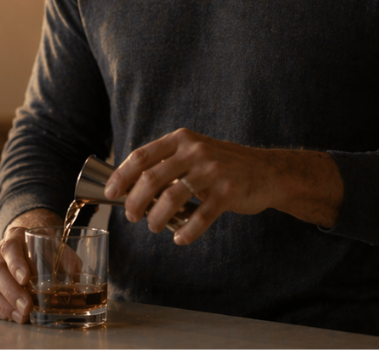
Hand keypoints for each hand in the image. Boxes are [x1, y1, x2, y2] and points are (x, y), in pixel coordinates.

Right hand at [0, 208, 58, 322]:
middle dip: (11, 292)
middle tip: (26, 307)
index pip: (10, 248)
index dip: (16, 264)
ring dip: (3, 305)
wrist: (31, 247)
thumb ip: (67, 263)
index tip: (26, 279)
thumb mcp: (60, 250)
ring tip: (20, 317)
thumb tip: (75, 285)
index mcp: (15, 237)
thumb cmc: (48, 251)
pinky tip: (7, 316)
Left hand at [103, 128, 342, 244]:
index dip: (121, 176)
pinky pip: (200, 217)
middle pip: (151, 179)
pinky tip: (180, 238)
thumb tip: (131, 188)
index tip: (111, 193)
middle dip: (135, 202)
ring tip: (153, 227)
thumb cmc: (224, 165)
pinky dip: (186, 232)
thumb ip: (168, 163)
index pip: (142, 156)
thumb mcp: (195, 152)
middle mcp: (195, 151)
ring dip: (156, 218)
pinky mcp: (228, 192)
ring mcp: (212, 171)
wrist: (267, 171)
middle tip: (131, 216)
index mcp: (182, 139)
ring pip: (171, 199)